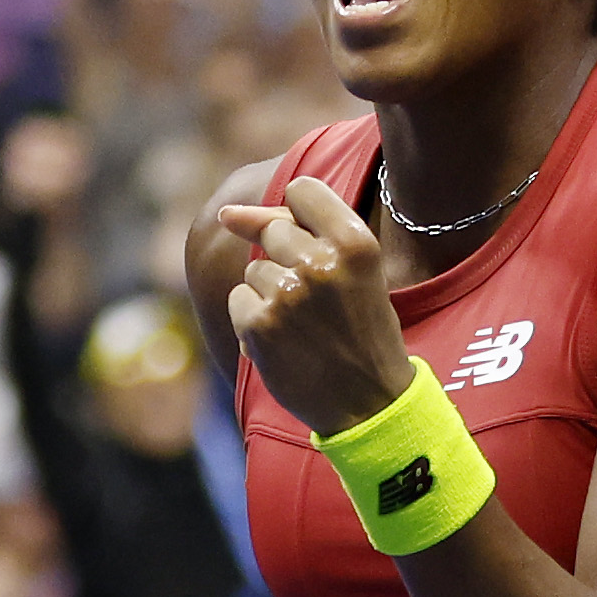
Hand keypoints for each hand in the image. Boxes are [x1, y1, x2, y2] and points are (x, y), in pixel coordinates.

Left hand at [216, 175, 413, 434]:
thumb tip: (226, 214)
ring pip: (254, 268)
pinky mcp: (260, 325)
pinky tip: (286, 342)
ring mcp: (287, 295)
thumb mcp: (353, 271)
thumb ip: (300, 229)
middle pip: (274, 229)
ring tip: (306, 327)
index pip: (302, 190)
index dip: (301, 216)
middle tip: (318, 302)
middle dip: (286, 259)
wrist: (370, 405)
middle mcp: (321, 263)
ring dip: (271, 294)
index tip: (315, 246)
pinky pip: (239, 299)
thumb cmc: (362, 331)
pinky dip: (254, 320)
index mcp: (355, 242)